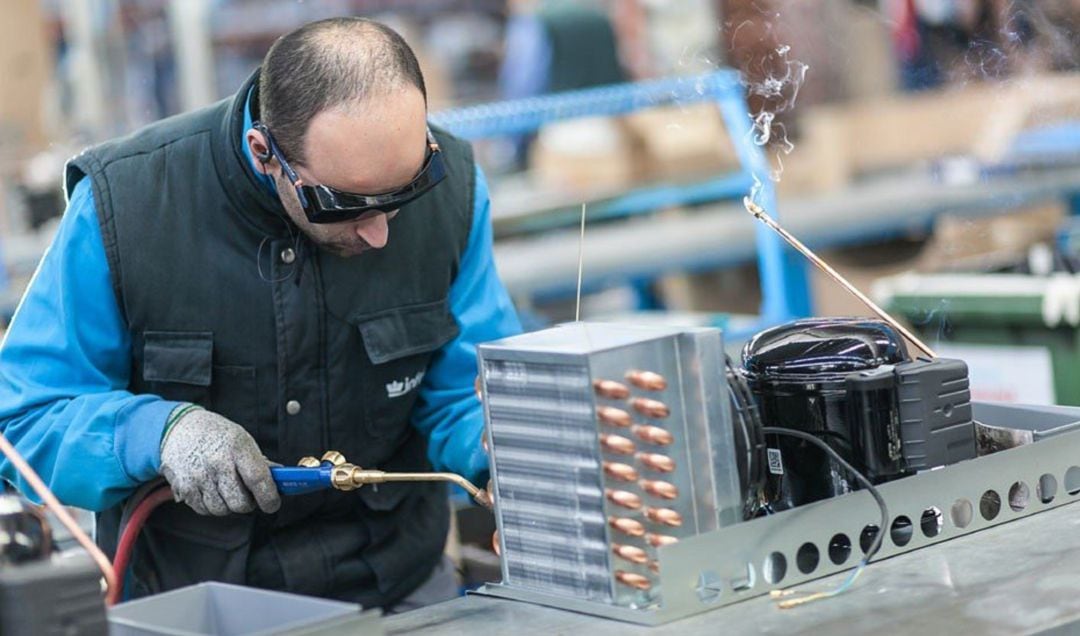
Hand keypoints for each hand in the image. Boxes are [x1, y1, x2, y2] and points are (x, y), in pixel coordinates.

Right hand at [159, 407, 280, 515]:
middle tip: (247, 495)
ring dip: (228, 506)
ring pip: (222, 510)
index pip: (258, 479)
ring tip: (227, 490)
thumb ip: (259, 463)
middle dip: (248, 504)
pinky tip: (212, 490)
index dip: (269, 497)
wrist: (179, 428)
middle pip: (239, 502)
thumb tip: (279, 482)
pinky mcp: (184, 487)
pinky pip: (204, 510)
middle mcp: (217, 462)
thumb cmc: (217, 435)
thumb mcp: (242, 440)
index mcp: (237, 448)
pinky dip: (211, 506)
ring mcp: (199, 476)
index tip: (272, 504)